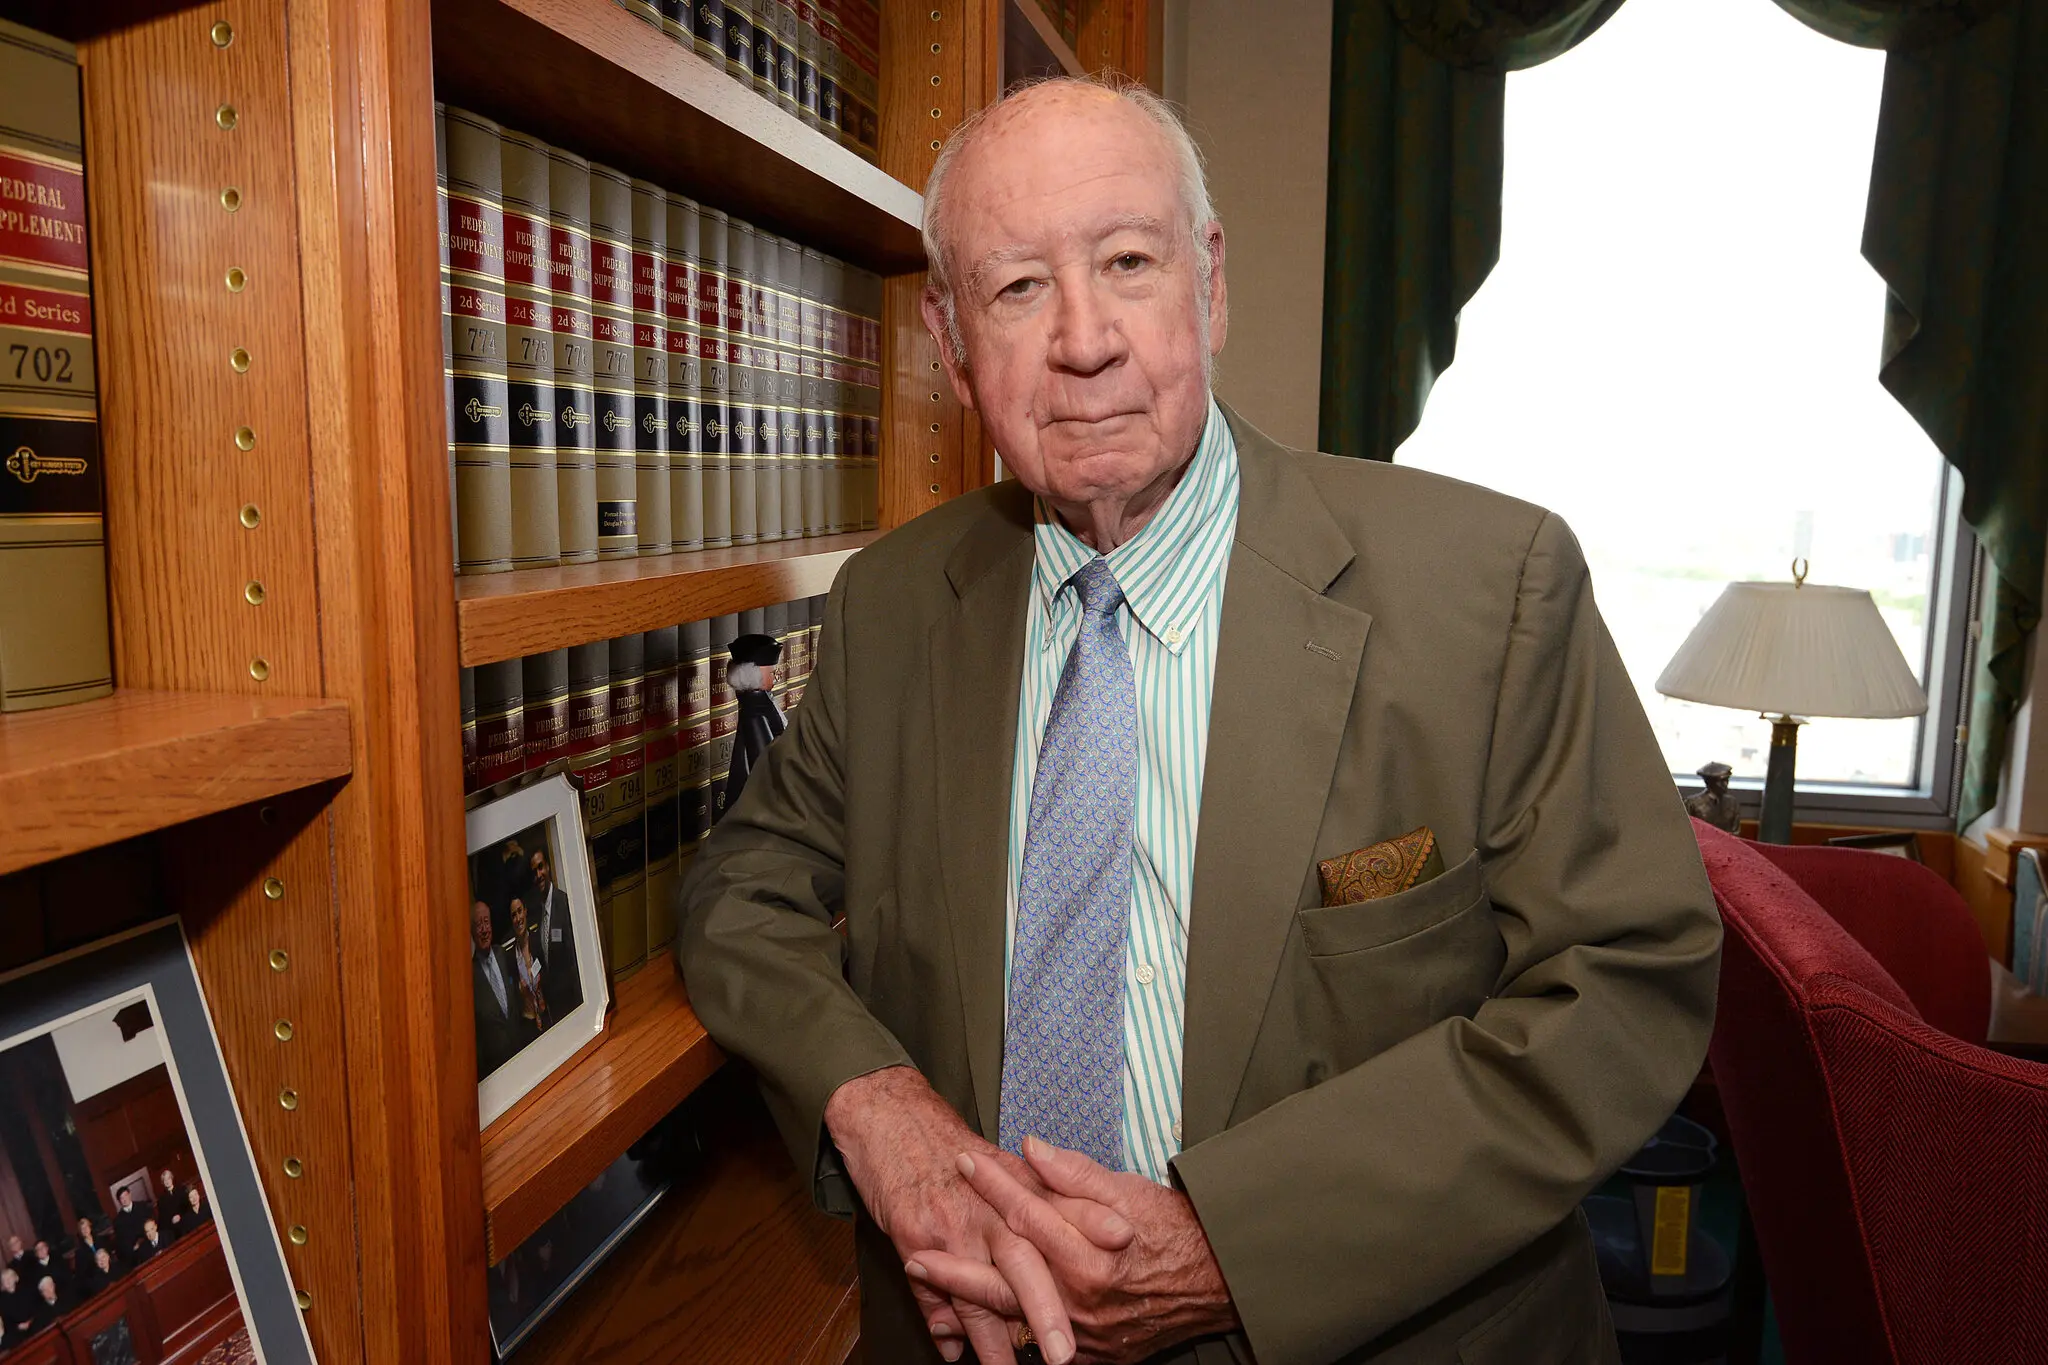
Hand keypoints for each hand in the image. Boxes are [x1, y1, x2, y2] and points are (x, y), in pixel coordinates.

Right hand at [825, 1068, 1128, 1363]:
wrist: (891, 1114)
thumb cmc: (949, 1141)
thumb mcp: (1005, 1160)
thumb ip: (1050, 1192)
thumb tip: (1105, 1233)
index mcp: (1014, 1184)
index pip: (1059, 1210)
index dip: (1090, 1227)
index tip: (1123, 1248)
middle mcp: (986, 1206)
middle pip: (1022, 1261)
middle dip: (1044, 1308)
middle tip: (1064, 1353)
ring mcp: (949, 1222)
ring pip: (977, 1288)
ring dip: (993, 1335)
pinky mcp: (913, 1234)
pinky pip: (929, 1288)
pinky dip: (940, 1319)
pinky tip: (951, 1350)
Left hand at [904, 1137, 1238, 1364]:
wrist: (1218, 1280)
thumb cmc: (1175, 1230)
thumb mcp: (1128, 1191)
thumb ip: (1074, 1174)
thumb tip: (1030, 1148)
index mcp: (1091, 1255)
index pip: (1028, 1214)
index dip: (993, 1184)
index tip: (965, 1161)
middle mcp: (1083, 1300)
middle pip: (1004, 1281)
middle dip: (955, 1266)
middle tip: (916, 1252)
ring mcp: (1086, 1334)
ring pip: (1015, 1321)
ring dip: (971, 1307)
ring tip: (934, 1298)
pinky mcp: (1095, 1353)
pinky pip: (1040, 1346)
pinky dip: (1009, 1336)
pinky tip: (979, 1329)